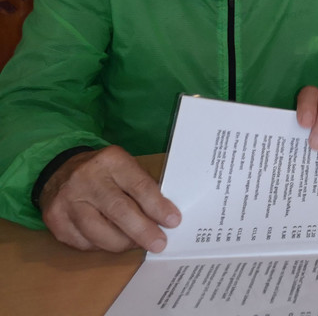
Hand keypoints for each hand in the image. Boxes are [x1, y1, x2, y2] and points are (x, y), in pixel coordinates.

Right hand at [39, 145, 180, 252]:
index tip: (172, 221)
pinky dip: (101, 246)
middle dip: (142, 230)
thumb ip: (143, 188)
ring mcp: (67, 200)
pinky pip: (83, 242)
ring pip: (98, 231)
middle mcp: (87, 179)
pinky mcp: (55, 219)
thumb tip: (164, 217)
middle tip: (158, 243)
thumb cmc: (104, 173)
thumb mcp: (124, 168)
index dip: (157, 206)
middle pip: (118, 210)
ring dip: (122, 243)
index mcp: (111, 161)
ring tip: (136, 244)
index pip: (139, 186)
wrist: (60, 171)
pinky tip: (111, 241)